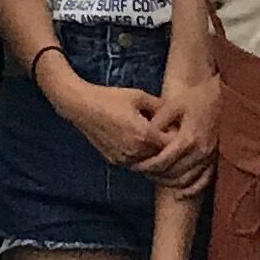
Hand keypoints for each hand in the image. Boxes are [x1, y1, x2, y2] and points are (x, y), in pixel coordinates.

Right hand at [54, 75, 171, 170]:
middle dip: (168, 147)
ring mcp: (124, 159)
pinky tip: (141, 144)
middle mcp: (136, 151)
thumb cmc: (110, 98)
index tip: (179, 127)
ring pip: (150, 163)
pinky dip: (142, 157)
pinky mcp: (115, 161)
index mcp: (144, 135)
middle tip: (170, 134)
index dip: (178, 136)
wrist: (81, 106)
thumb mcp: (139, 96)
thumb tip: (176, 114)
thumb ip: (160, 106)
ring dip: (155, 154)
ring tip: (156, 139)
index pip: (172, 144)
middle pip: (163, 156)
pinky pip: (136, 163)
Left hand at [138, 82, 215, 189]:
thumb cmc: (194, 98)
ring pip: (187, 180)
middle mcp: (200, 152)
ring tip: (154, 177)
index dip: (146, 166)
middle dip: (154, 175)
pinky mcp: (215, 159)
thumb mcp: (173, 104)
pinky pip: (205, 181)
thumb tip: (144, 136)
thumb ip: (158, 122)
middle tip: (140, 171)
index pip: (163, 161)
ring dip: (169, 183)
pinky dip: (192, 190)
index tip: (134, 165)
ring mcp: (210, 157)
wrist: (220, 95)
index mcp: (188, 138)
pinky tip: (179, 194)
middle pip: (173, 173)